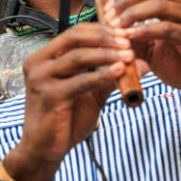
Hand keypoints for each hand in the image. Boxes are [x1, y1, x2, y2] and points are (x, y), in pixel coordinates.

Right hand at [2, 22, 132, 180]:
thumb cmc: (66, 119)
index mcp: (45, 57)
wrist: (44, 150)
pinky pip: (80, 81)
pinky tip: (118, 72)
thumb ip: (111, 76)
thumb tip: (142, 63)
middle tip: (128, 43)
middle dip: (105, 38)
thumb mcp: (91, 93)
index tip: (125, 34)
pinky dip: (101, 75)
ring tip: (128, 56)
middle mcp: (38, 62)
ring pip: (78, 57)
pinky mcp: (49, 95)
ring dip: (106, 54)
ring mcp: (41, 78)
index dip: (102, 30)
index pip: (75, 32)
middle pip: (75, 37)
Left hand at [99, 0, 180, 120]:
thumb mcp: (154, 49)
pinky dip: (144, 31)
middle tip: (109, 17)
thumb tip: (109, 31)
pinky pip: (165, 28)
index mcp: (177, 2)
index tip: (106, 8)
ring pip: (157, 3)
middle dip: (123, 0)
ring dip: (131, 14)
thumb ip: (134, 38)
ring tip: (116, 28)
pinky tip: (130, 39)